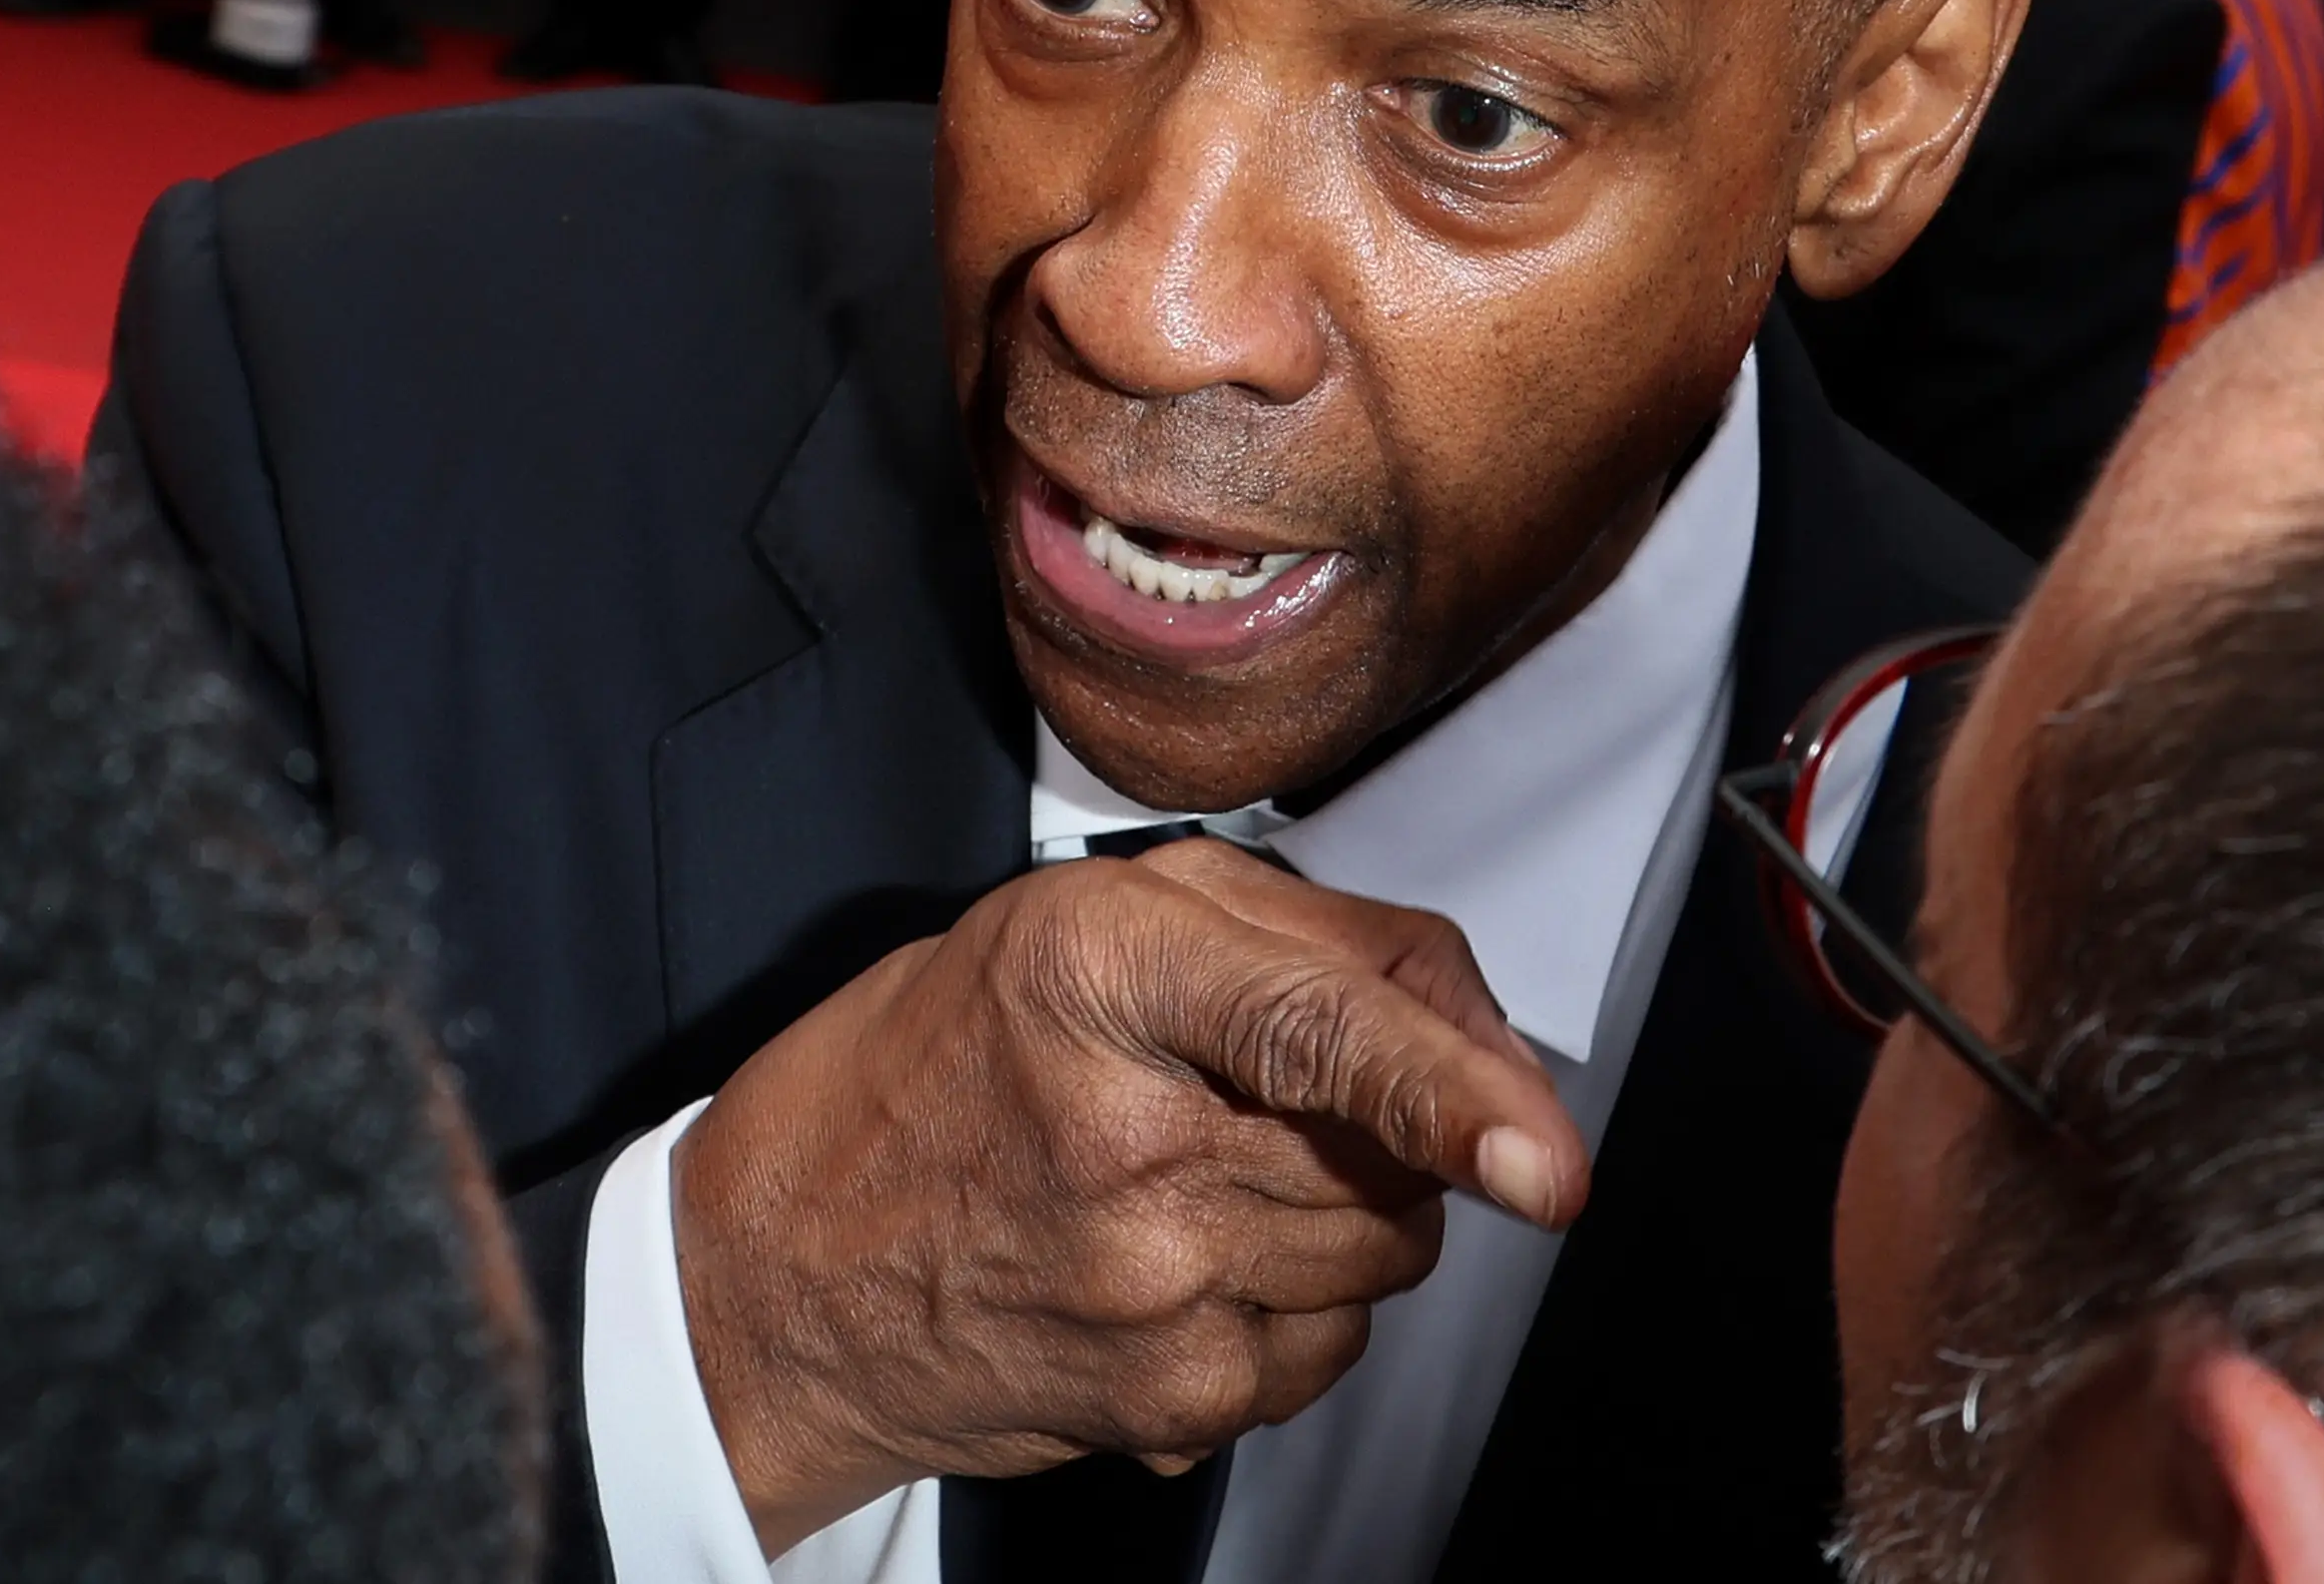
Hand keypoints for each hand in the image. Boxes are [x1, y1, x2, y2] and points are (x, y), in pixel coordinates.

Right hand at [673, 839, 1587, 1557]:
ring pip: (1383, 1253)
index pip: (1316, 1032)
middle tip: (1260, 1091)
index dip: (1452, 1091)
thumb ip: (1295, 933)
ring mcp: (1151, 1287)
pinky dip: (1291, 1304)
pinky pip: (1327, 1349)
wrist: (782, 1276)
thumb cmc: (922, 1076)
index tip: (1541, 1158)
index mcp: (1092, 973)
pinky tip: (1180, 1261)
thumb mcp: (1074, 923)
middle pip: (1388, 1150)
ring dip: (1344, 1210)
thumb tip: (1468, 1021)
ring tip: (1202, 1172)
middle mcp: (1125, 1137)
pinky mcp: (1172, 1400)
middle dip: (1382, 1117)